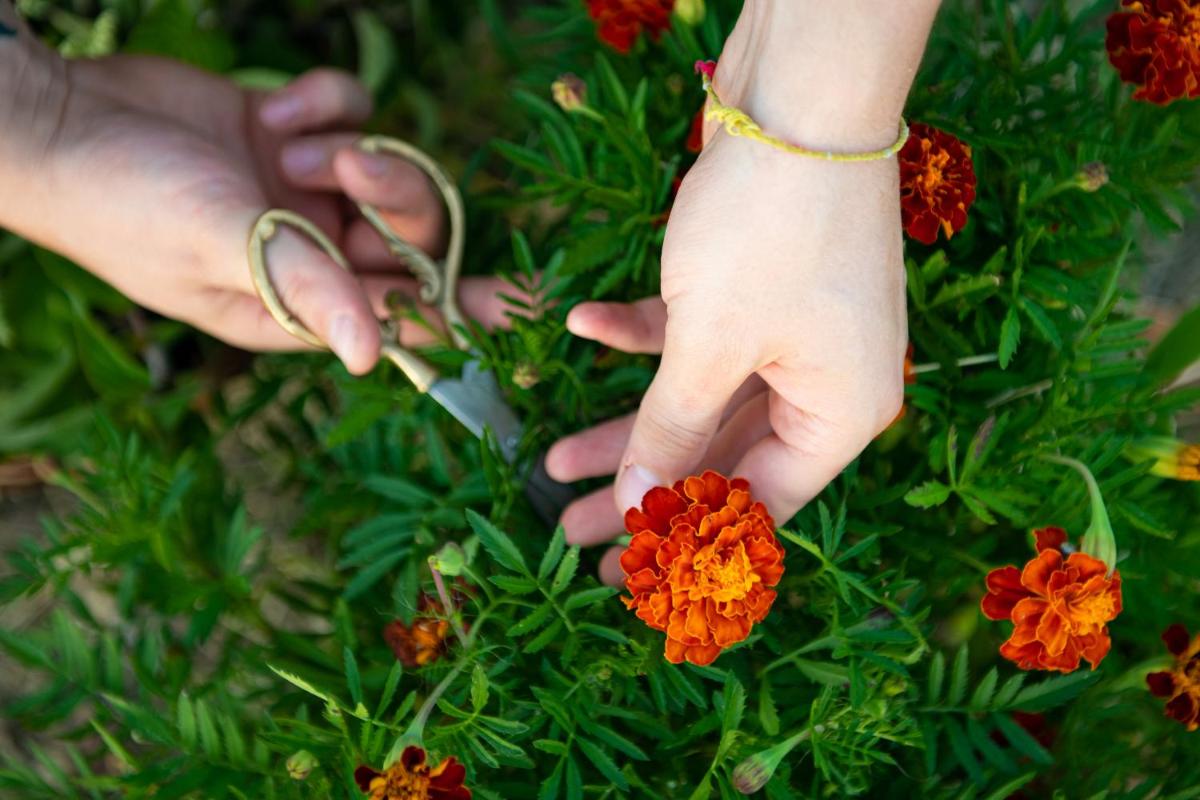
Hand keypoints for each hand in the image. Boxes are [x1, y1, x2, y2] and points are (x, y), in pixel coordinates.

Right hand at [1, 47, 510, 372]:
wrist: (60, 120)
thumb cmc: (125, 203)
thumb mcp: (220, 246)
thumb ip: (306, 287)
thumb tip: (376, 356)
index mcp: (300, 302)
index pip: (408, 312)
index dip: (467, 306)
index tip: (527, 301)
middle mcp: (311, 251)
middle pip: (411, 228)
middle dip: (393, 194)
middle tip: (346, 169)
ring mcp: (302, 191)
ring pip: (388, 165)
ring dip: (351, 145)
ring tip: (288, 142)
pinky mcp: (291, 133)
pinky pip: (352, 112)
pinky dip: (322, 103)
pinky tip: (269, 107)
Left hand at [546, 1, 940, 583]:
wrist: (799, 94)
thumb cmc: (770, 231)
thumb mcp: (709, 346)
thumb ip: (670, 432)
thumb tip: (636, 509)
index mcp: (839, 415)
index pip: (756, 504)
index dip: (682, 544)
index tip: (619, 575)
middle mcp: (823, 381)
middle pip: (717, 457)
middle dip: (636, 489)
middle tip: (566, 534)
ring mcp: (792, 331)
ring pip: (695, 399)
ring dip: (621, 422)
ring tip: (548, 461)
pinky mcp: (758, 286)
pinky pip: (693, 333)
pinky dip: (637, 335)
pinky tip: (581, 324)